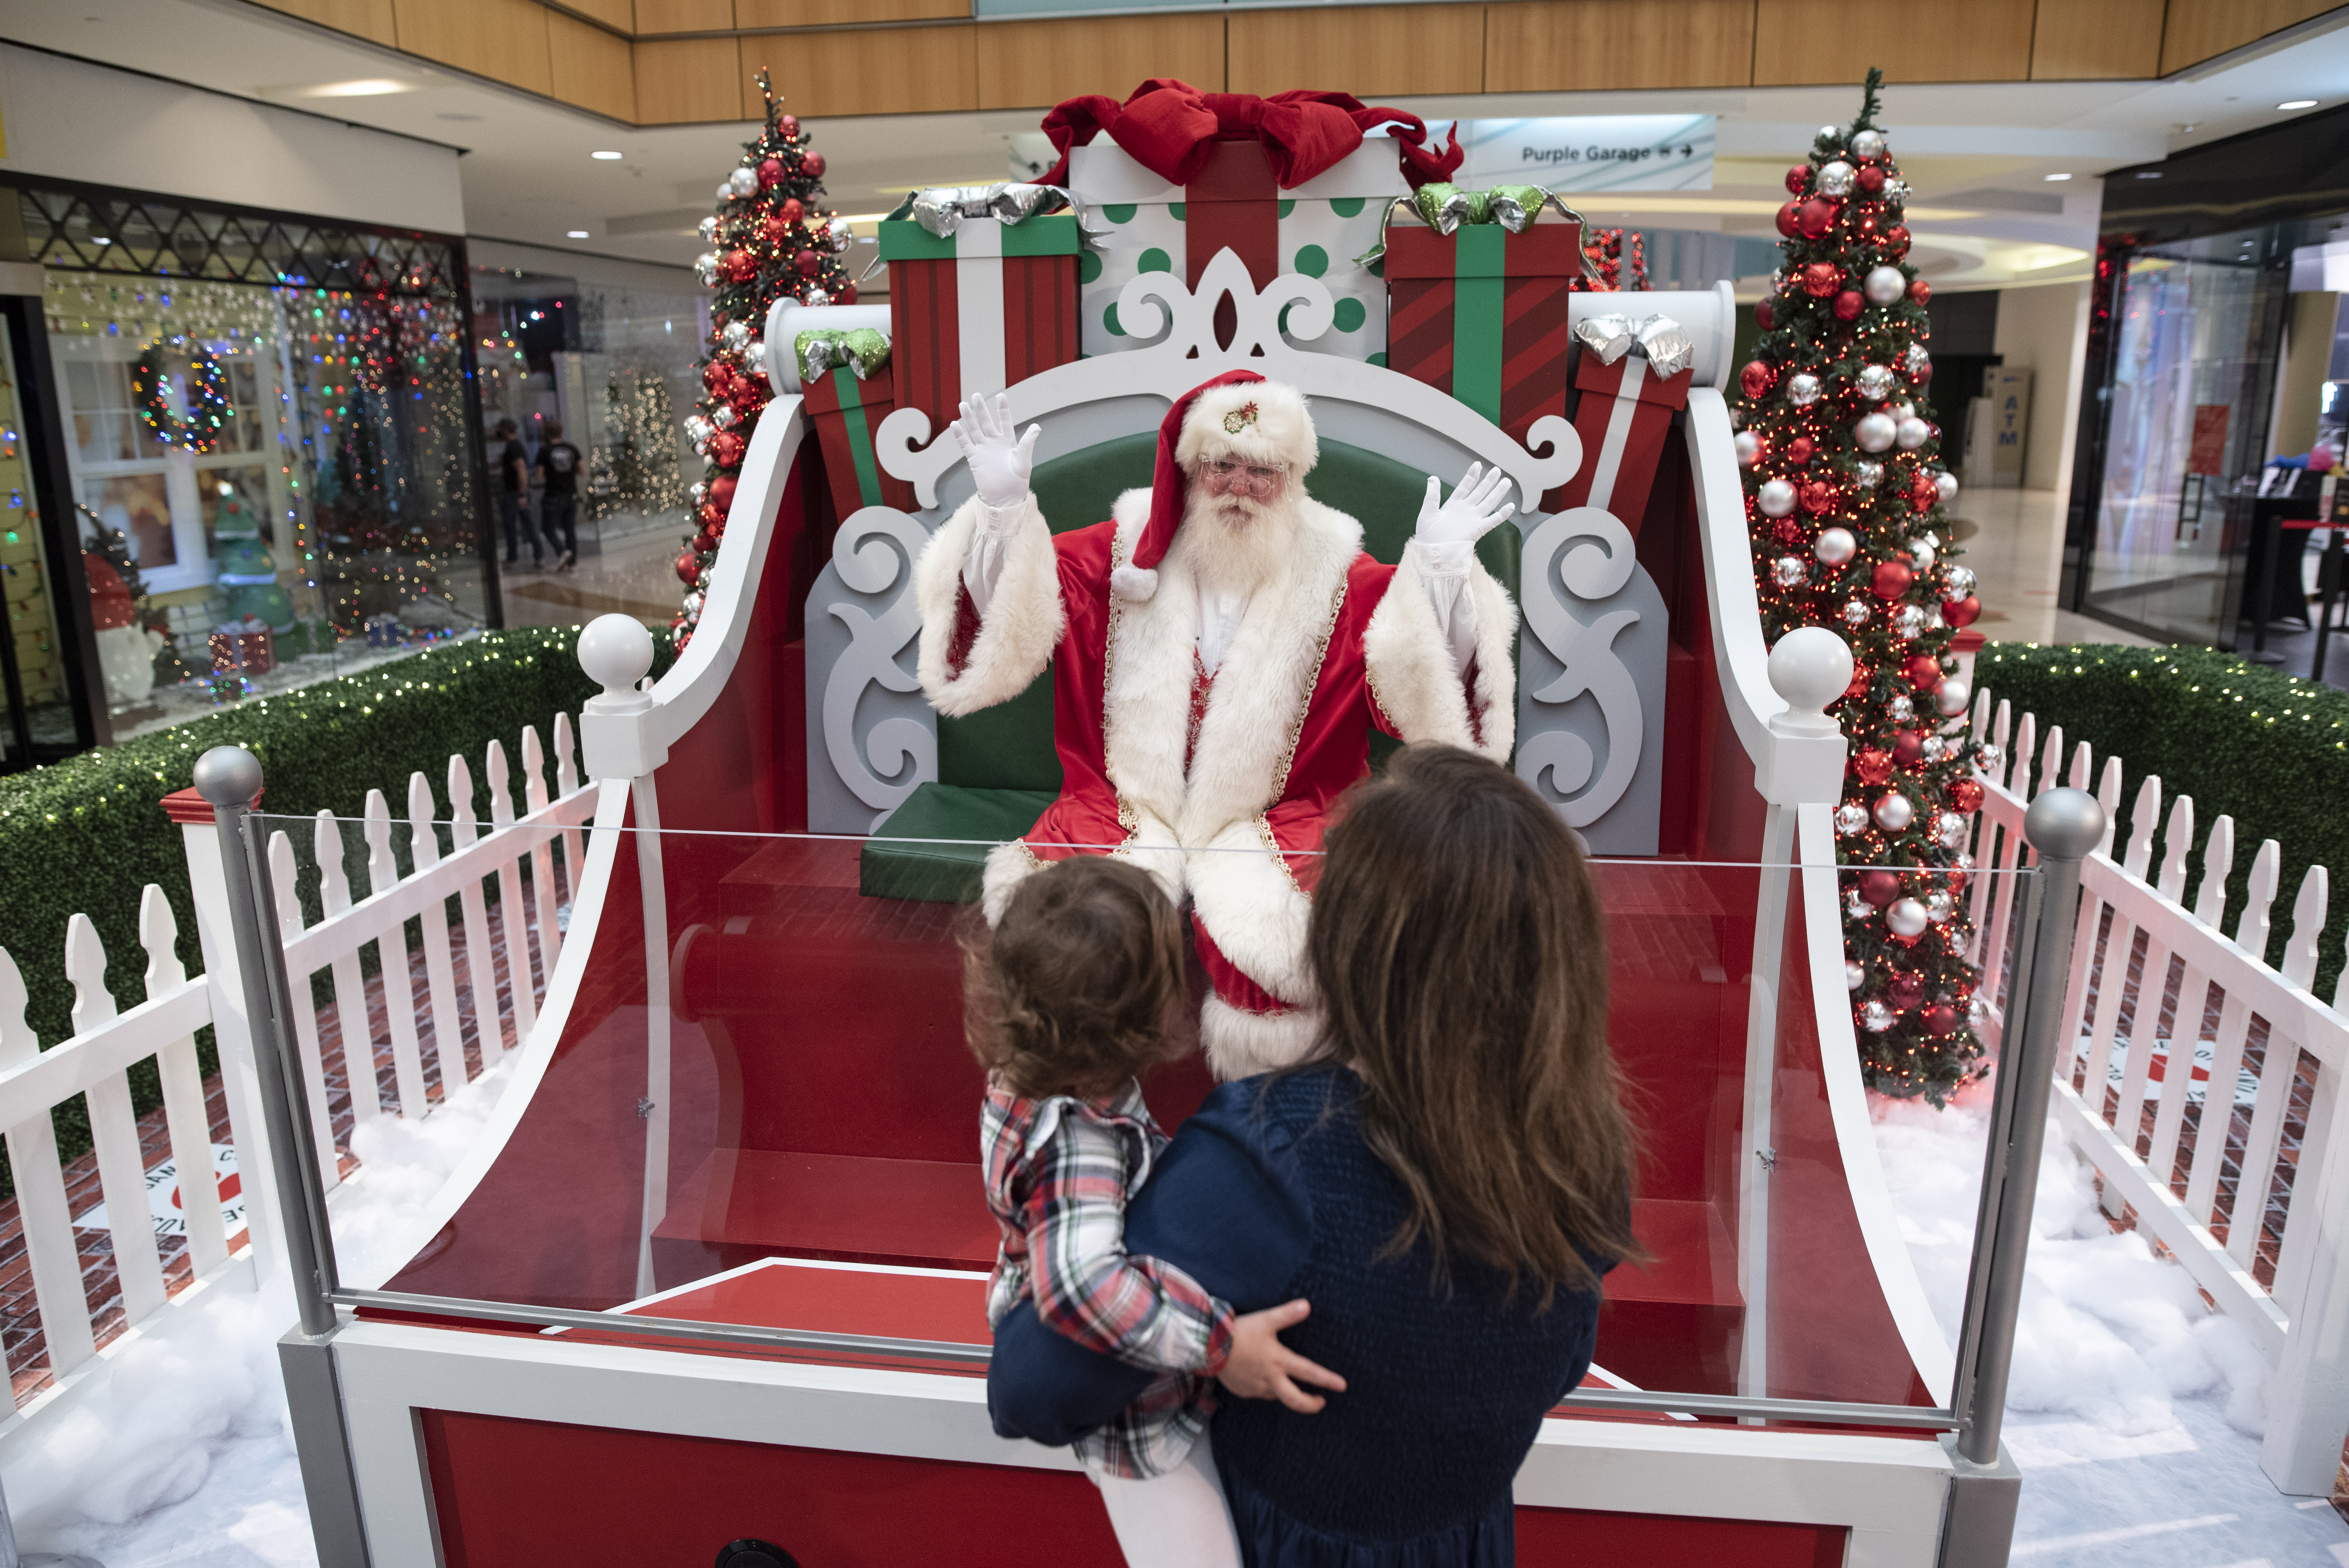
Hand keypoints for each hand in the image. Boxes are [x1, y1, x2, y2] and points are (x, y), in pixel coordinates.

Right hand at [949, 392, 1040, 513]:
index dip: (1002, 409)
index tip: (1000, 395)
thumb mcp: (1024, 459)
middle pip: (986, 421)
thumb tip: (1037, 426)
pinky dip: (959, 434)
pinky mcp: (974, 458)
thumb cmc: (1018, 479)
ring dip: (968, 418)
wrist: (1005, 496)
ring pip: (974, 429)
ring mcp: (983, 449)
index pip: (1004, 420)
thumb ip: (1028, 442)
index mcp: (1008, 441)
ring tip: (963, 404)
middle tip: (975, 395)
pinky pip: (965, 444)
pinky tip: (954, 424)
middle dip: (980, 409)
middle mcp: (994, 442)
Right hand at [1217, 1299, 1346, 1414]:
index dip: (1328, 1380)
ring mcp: (1256, 1388)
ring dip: (1286, 1392)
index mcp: (1279, 1362)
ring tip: (1288, 1383)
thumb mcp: (1265, 1320)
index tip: (1342, 1386)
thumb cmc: (1238, 1332)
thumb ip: (1287, 1314)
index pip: (1310, 1374)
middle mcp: (1270, 1379)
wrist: (1208, 1346)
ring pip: (1277, 1395)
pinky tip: (1261, 1377)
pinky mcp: (1243, 1391)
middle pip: (1296, 1400)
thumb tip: (1307, 1305)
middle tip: (1321, 1402)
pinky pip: (1259, 1393)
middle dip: (1311, 1404)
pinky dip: (1265, 1388)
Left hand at [1414, 462, 1515, 549]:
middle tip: (1497, 470)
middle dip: (1488, 481)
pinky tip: (1510, 506)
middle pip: (1479, 492)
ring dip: (1497, 492)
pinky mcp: (1477, 530)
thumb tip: (1433, 478)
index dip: (1471, 476)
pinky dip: (1502, 514)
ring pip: (1488, 503)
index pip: (1464, 487)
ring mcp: (1472, 519)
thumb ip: (1432, 495)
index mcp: (1453, 505)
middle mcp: (1465, 510)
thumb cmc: (1427, 535)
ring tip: (1507, 482)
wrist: (1432, 552)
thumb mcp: (1428, 511)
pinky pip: (1492, 521)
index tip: (1478, 465)